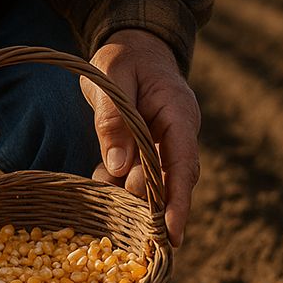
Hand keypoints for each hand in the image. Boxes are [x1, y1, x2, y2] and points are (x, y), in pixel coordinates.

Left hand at [82, 29, 201, 246]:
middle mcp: (177, 134)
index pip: (183, 165)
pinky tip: (99, 180)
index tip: (172, 235)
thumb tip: (119, 168)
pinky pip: (133, 176)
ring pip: (149, 184)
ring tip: (103, 185)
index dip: (178, 202)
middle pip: (170, 182)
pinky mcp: (146, 152)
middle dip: (146, 202)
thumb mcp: (112, 78)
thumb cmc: (123, 57)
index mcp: (179, 114)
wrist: (133, 47)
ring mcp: (163, 144)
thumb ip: (113, 120)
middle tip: (118, 205)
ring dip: (125, 193)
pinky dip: (115, 183)